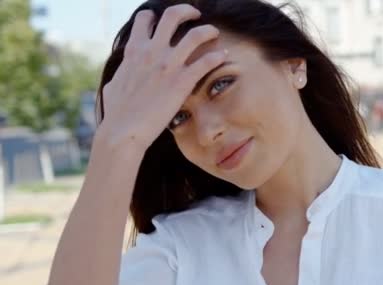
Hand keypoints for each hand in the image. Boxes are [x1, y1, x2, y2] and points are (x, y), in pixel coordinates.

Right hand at [97, 4, 225, 151]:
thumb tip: (125, 71)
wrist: (123, 131)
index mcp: (134, 50)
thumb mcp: (114, 84)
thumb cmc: (117, 113)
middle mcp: (152, 52)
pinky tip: (223, 56)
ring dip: (208, 30)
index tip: (166, 23)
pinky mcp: (182, 82)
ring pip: (196, 34)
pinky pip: (207, 61)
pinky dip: (218, 55)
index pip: (146, 19)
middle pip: (173, 15)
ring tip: (214, 33)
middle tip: (196, 16)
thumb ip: (124, 71)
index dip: (157, 17)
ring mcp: (168, 65)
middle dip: (187, 11)